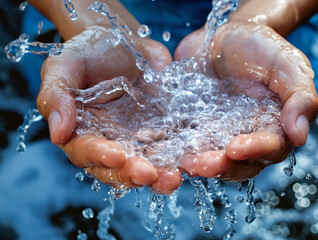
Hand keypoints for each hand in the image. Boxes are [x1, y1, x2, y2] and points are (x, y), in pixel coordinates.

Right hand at [36, 26, 181, 193]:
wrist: (123, 43)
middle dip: (132, 174)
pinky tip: (189, 161)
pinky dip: (178, 158)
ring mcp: (136, 140)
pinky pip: (169, 150)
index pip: (86, 151)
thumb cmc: (89, 52)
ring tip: (173, 178)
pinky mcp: (159, 133)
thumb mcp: (65, 65)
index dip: (99, 156)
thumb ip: (56, 95)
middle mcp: (109, 142)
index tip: (116, 155)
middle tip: (149, 174)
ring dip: (158, 177)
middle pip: (117, 168)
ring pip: (145, 166)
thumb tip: (57, 133)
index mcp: (81, 131)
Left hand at [174, 21, 317, 180]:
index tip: (235, 148)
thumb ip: (299, 97)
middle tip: (202, 164)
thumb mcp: (287, 65)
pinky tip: (167, 152)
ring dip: (199, 165)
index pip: (270, 148)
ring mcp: (219, 135)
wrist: (225, 37)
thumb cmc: (262, 48)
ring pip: (212, 160)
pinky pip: (187, 144)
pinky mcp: (195, 128)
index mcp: (274, 126)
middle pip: (239, 164)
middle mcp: (246, 137)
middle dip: (222, 166)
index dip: (255, 151)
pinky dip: (178, 150)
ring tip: (184, 163)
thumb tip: (300, 136)